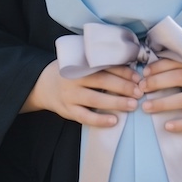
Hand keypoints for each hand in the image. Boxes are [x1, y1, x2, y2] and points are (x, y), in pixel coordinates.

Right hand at [21, 60, 143, 127]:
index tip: (138, 77)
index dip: (122, 71)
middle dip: (123, 87)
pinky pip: (85, 117)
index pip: (104, 66)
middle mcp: (74, 78)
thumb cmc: (68, 71)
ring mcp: (70, 96)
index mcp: (79, 63)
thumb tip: (129, 66)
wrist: (42, 84)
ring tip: (133, 105)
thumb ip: (97, 62)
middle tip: (139, 92)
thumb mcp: (78, 61)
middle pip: (102, 81)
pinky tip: (114, 121)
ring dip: (116, 103)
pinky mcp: (67, 111)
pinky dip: (99, 120)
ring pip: (95, 100)